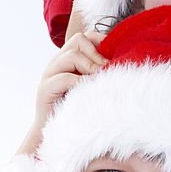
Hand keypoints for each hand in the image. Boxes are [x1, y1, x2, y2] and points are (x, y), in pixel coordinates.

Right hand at [19, 32, 106, 151]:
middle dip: (96, 54)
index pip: (86, 37)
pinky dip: (81, 83)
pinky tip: (90, 92)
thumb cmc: (78, 109)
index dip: (102, 42)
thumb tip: (125, 62)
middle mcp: (57, 62)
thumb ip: (101, 72)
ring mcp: (49, 74)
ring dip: (90, 67)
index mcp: (68, 58)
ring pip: (72, 55)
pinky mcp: (45, 89)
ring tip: (100, 81)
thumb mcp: (92, 85)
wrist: (56, 134)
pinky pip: (65, 78)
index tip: (114, 57)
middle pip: (78, 40)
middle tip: (107, 71)